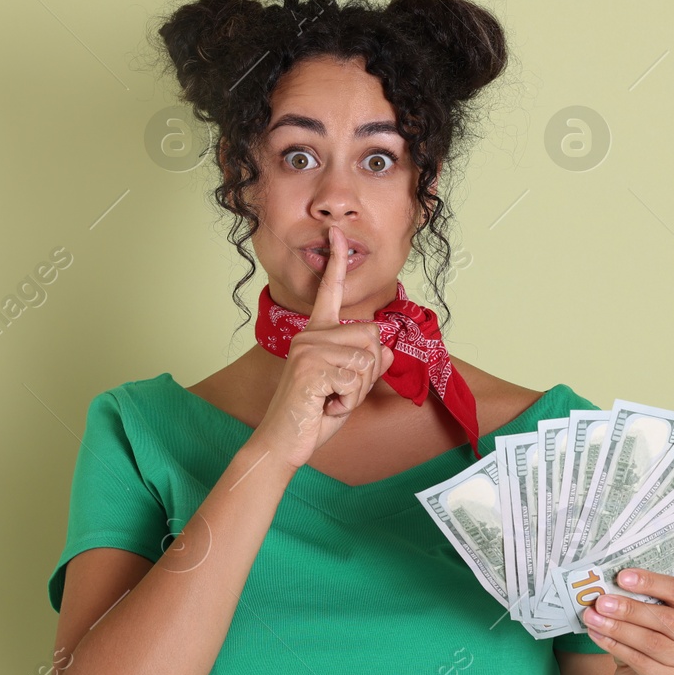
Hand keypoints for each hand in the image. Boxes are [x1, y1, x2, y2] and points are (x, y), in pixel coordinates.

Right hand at [253, 223, 395, 468]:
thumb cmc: (313, 414)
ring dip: (357, 391)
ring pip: (367, 361)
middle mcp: (310, 335)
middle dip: (368, 375)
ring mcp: (309, 349)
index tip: (337, 232)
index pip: (331, 292)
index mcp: (316, 333)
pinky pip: (355, 380)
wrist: (284, 441)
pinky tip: (324, 406)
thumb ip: (367, 367)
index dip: (337, 262)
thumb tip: (389, 350)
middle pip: (373, 338)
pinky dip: (347, 402)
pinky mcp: (311, 366)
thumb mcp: (349, 388)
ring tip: (329, 399)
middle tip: (338, 393)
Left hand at [581, 569, 673, 674]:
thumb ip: (645, 601)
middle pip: (667, 619)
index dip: (651, 582)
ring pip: (651, 642)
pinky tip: (598, 635)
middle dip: (631, 609)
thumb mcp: (654, 619)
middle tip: (602, 601)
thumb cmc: (652, 644)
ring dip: (618, 628)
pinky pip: (640, 661)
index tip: (623, 577)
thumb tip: (613, 584)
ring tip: (593, 617)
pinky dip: (614, 646)